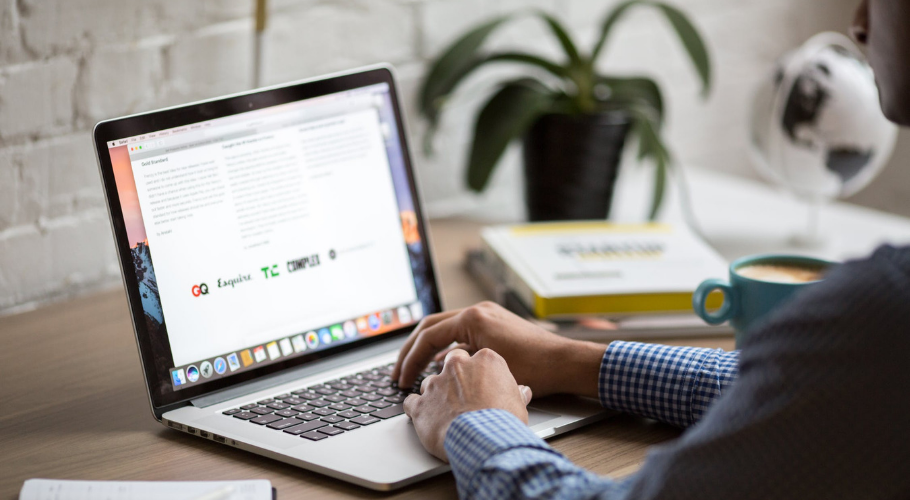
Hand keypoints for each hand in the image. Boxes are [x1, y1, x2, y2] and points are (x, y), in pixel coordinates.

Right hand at [392, 301, 605, 397]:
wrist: (565, 362)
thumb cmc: (534, 369)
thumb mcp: (488, 368)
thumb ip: (457, 365)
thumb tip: (435, 372)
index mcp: (473, 318)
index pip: (428, 335)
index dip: (410, 360)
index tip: (402, 379)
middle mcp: (478, 311)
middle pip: (431, 327)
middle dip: (411, 351)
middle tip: (398, 373)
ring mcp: (487, 315)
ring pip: (445, 328)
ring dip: (427, 349)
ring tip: (414, 371)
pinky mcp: (494, 324)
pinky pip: (461, 333)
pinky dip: (447, 349)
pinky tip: (441, 367)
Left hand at [403, 348, 532, 460]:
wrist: (483, 440)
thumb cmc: (503, 421)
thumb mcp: (518, 404)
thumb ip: (516, 393)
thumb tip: (522, 392)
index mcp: (484, 360)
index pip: (478, 358)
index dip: (478, 374)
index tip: (481, 384)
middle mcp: (457, 366)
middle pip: (451, 363)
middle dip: (454, 376)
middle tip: (462, 394)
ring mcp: (436, 383)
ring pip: (430, 382)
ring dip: (436, 395)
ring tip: (446, 413)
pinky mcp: (420, 404)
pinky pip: (411, 402)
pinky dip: (416, 409)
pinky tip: (425, 419)